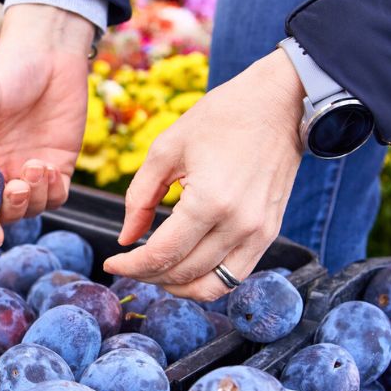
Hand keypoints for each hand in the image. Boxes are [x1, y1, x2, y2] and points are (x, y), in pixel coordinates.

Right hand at [0, 4, 93, 246]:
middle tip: (16, 188)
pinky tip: (51, 168)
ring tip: (36, 166)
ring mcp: (29, 171)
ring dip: (34, 198)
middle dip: (9, 212)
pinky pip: (57, 197)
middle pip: (0, 213)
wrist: (51, 52)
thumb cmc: (7, 71)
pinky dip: (54, 192)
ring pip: (31, 209)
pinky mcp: (59, 167)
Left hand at [103, 49, 305, 299]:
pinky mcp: (269, 233)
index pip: (162, 254)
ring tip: (155, 271)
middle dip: (148, 275)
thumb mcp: (166, 149)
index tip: (112, 262)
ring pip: (210, 286)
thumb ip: (139, 196)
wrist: (279, 104)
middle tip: (129, 264)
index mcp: (210, 201)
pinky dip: (206, 281)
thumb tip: (126, 238)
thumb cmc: (221, 117)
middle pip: (183, 273)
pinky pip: (234, 276)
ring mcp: (259, 233)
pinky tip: (185, 267)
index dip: (131, 265)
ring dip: (177, 286)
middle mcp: (239, 224)